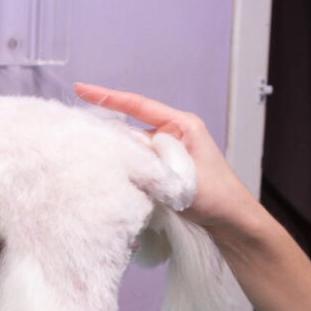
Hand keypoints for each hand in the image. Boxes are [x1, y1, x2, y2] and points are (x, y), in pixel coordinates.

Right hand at [73, 83, 259, 233]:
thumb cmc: (216, 196)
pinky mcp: (164, 169)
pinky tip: (112, 177)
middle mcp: (173, 134)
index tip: (81, 88)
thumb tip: (118, 151)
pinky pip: (139, 164)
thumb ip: (148, 161)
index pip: (139, 106)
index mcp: (182, 125)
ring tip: (92, 160)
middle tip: (78, 133)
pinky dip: (127, 170)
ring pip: (133, 148)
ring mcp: (168, 152)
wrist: (232, 221)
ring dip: (118, 157)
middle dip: (108, 132)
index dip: (108, 97)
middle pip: (131, 128)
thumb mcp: (180, 174)